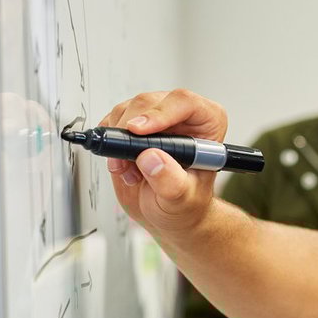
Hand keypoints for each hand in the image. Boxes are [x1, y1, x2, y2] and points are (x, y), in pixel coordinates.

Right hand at [99, 89, 227, 237]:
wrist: (169, 214)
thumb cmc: (185, 203)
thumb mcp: (182, 199)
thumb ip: (170, 181)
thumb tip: (151, 158)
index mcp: (207, 124)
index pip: (184, 102)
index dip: (159, 113)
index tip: (137, 130)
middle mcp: (181, 115)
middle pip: (149, 103)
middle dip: (131, 133)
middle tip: (127, 161)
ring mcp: (156, 118)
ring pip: (127, 110)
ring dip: (119, 141)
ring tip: (130, 170)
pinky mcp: (133, 125)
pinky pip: (113, 121)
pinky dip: (111, 144)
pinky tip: (123, 165)